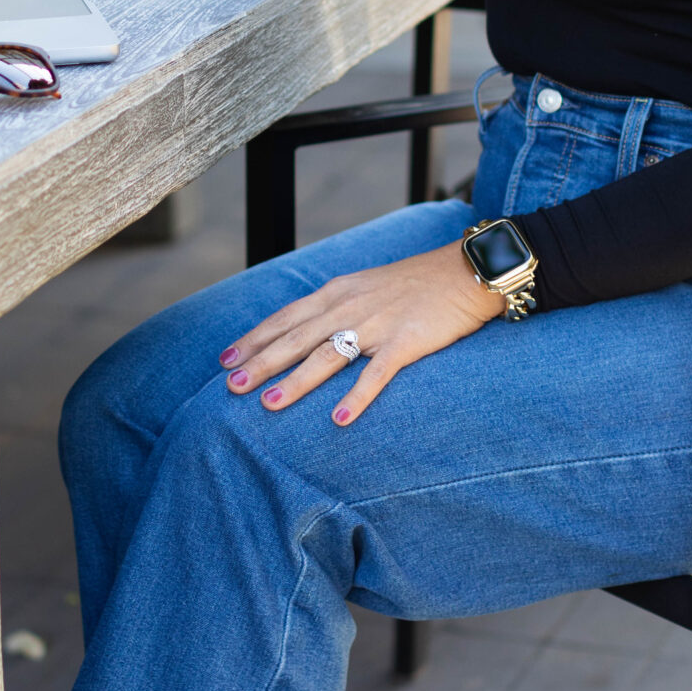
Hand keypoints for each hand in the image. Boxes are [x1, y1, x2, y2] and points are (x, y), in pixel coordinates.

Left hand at [220, 244, 504, 426]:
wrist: (467, 271)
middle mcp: (350, 306)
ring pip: (327, 356)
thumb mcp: (365, 285)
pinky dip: (356, 397)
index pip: (286, 317)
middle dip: (261, 362)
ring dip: (296, 381)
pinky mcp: (406, 342)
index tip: (225, 358)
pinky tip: (337, 419)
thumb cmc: (415, 283)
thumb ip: (335, 305)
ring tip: (268, 404)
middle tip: (230, 385)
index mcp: (337, 292)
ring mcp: (377, 324)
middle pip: (297, 338)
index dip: (254, 338)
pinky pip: (377, 374)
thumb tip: (303, 328)